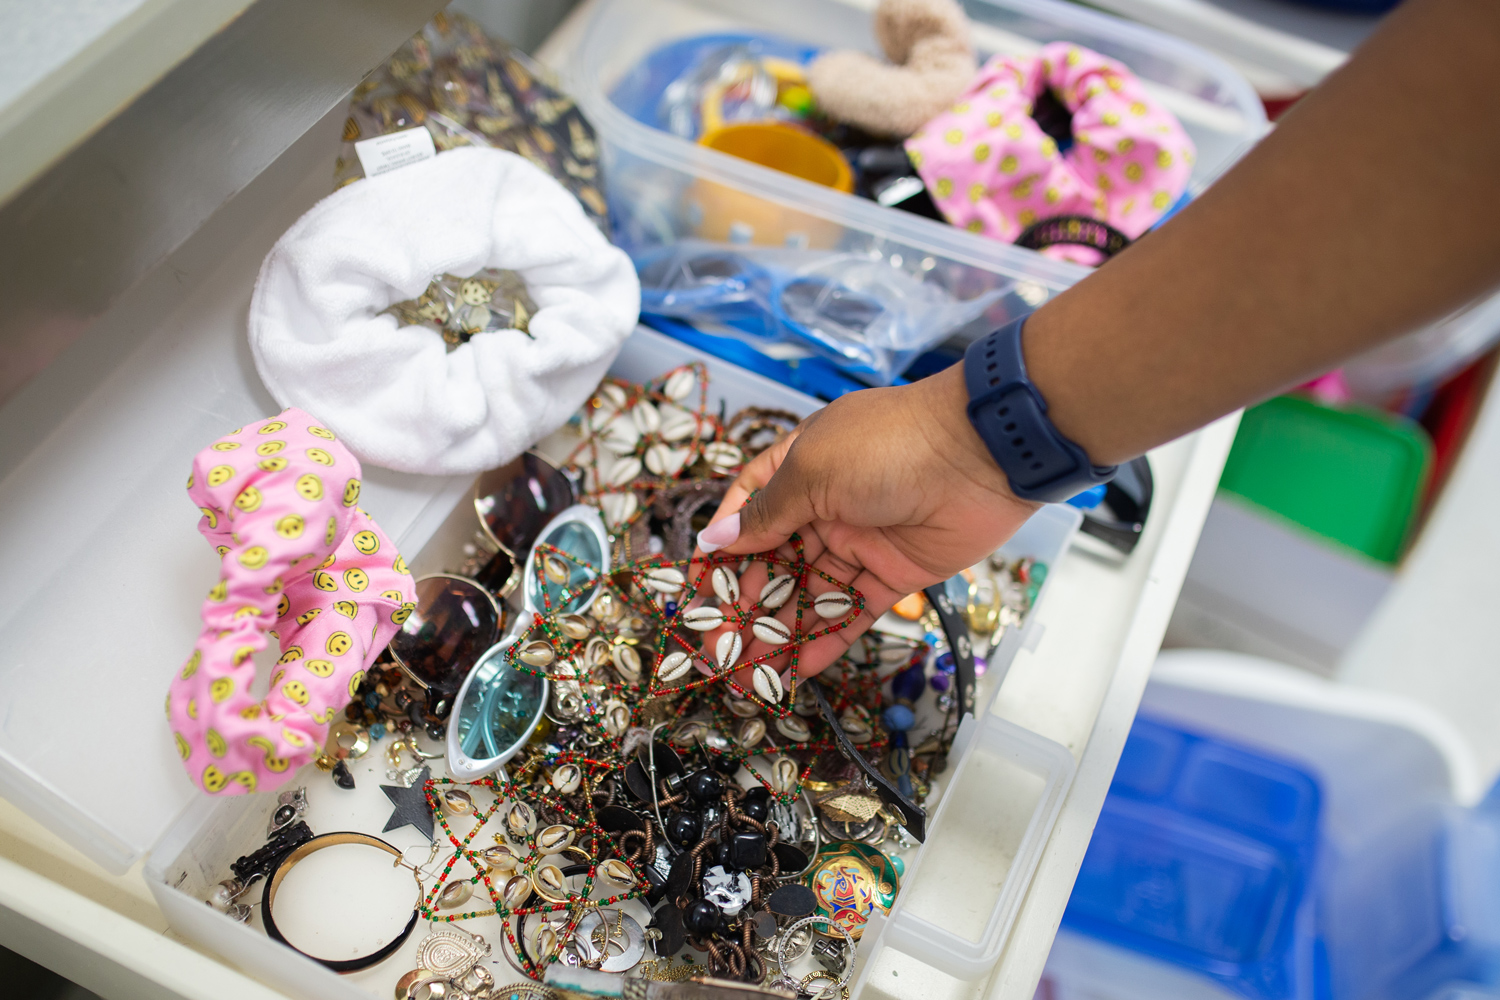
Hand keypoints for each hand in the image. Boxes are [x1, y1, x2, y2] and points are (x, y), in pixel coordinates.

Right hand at [695, 363, 1038, 677]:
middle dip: (743, 606)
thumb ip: (766, 514)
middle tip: (717, 650)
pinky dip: (823, 640)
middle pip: (772, 563)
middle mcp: (825, 506)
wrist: (981, 456)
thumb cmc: (888, 446)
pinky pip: (850, 612)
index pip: (748, 511)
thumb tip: (716, 541)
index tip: (698, 589)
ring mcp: (858, 542)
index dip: (721, 549)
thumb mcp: (813, 469)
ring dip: (777, 632)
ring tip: (746, 672)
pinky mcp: (892, 575)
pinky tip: (794, 669)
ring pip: (807, 595)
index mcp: (799, 467)